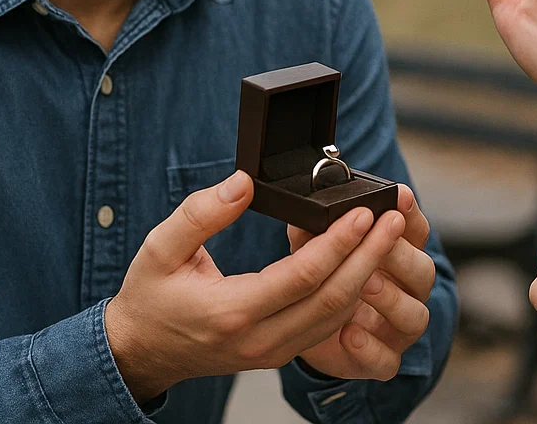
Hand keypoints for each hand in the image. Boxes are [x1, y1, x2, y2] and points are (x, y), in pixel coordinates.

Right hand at [103, 170, 405, 401]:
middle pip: (333, 298)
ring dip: (368, 274)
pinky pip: (327, 325)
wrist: (141, 351)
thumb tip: (242, 183)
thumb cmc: (150, 296)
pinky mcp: (279, 353)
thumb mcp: (160, 247)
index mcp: (232, 311)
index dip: (338, 242)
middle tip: (395, 219)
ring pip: (336, 315)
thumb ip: (201, 213)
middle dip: (370, 256)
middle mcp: (260, 338)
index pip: (303, 276)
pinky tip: (365, 263)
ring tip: (389, 236)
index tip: (363, 212)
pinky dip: (351, 294)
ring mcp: (272, 352)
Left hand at [287, 185, 436, 380]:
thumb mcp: (315, 249)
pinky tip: (349, 333)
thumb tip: (306, 211)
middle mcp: (407, 291)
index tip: (397, 195)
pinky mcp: (381, 359)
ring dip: (392, 299)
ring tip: (366, 284)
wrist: (312, 330)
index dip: (410, 213)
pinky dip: (371, 349)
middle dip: (402, 254)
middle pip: (423, 270)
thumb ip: (315, 231)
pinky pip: (388, 361)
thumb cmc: (322, 280)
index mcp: (398, 256)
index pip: (416, 230)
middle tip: (381, 238)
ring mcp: (398, 328)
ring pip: (416, 316)